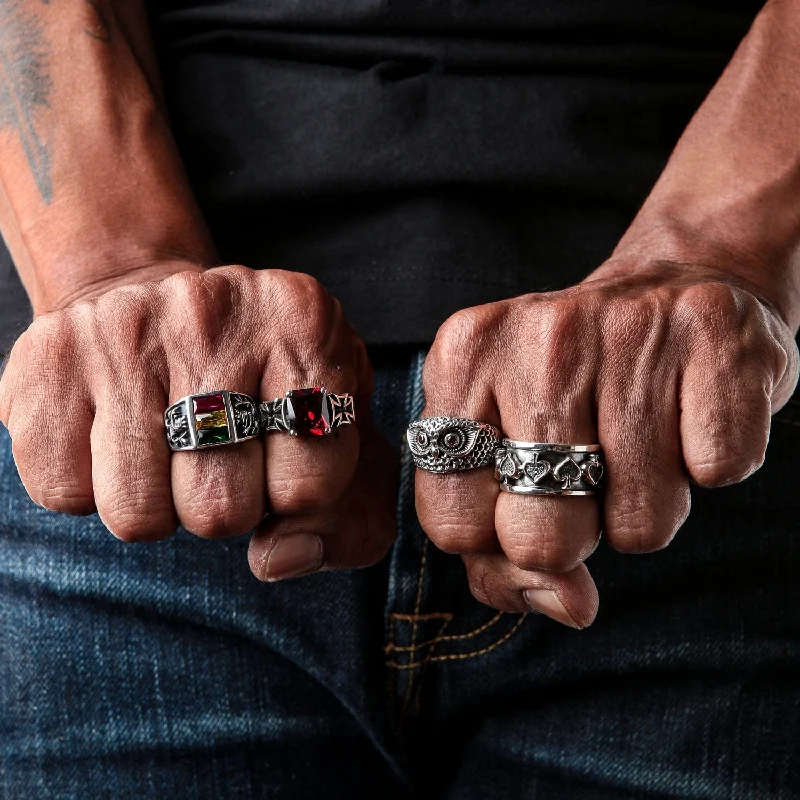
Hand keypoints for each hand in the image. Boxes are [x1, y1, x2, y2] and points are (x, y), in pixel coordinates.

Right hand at [0, 264, 396, 578]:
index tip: (280, 459)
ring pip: (138, 516)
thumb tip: (279, 559)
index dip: (294, 497)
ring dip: (157, 505)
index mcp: (306, 326)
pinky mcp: (49, 356)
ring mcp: (126, 328)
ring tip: (167, 449)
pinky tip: (113, 436)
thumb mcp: (336, 431)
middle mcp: (216, 314)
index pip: (310, 487)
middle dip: (224, 508)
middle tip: (218, 457)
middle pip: (220, 512)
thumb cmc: (263, 380)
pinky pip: (65, 495)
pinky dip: (91, 488)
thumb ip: (351, 516)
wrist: (153, 299)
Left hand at [415, 265, 798, 627]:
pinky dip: (707, 464)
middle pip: (541, 538)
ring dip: (644, 503)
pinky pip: (717, 474)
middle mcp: (539, 337)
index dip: (496, 543)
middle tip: (587, 470)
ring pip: (639, 526)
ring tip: (640, 435)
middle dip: (572, 533)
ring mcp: (629, 330)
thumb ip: (497, 548)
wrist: (673, 285)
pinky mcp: (714, 335)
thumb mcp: (502, 445)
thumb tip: (565, 606)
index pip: (455, 525)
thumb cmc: (576, 384)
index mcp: (463, 359)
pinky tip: (688, 411)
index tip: (522, 504)